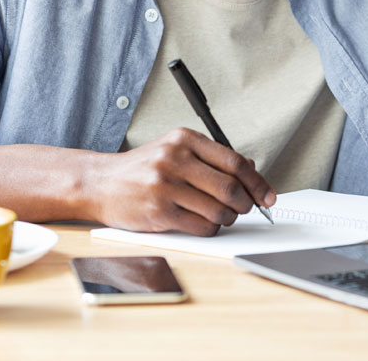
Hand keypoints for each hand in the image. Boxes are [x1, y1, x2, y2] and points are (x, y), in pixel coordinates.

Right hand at [87, 128, 276, 235]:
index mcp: (184, 138)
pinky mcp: (159, 212)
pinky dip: (210, 228)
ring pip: (218, 210)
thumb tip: (251, 169)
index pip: (234, 161)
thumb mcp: (175, 150)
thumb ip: (211, 158)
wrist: (100, 182)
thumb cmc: (142, 168)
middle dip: (245, 204)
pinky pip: (201, 226)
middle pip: (230, 187)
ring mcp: (166, 186)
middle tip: (245, 208)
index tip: (267, 195)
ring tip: (220, 215)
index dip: (257, 182)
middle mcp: (175, 159)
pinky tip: (203, 222)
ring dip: (227, 218)